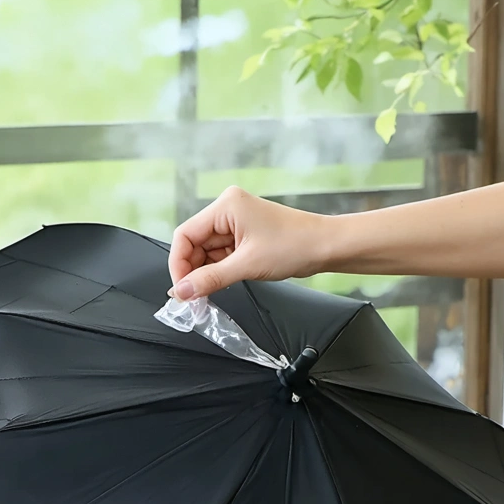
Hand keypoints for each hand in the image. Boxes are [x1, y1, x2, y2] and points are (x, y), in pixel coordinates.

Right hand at [167, 187, 327, 299]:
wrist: (325, 246)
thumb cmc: (294, 246)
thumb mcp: (247, 266)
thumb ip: (210, 279)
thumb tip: (181, 292)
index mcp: (225, 206)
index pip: (185, 235)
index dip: (179, 264)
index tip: (181, 289)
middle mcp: (227, 210)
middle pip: (193, 244)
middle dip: (191, 271)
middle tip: (192, 298)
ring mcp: (235, 223)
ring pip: (205, 252)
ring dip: (204, 274)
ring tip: (206, 295)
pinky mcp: (243, 236)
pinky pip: (219, 255)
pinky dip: (216, 272)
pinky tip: (218, 285)